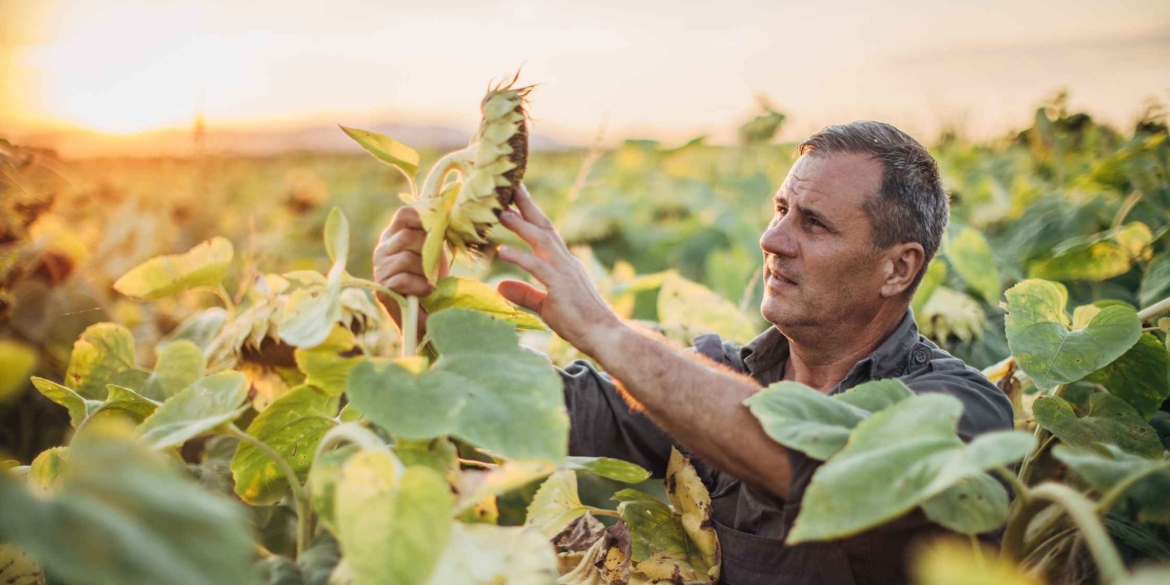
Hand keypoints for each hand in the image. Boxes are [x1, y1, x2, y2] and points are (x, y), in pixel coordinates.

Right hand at [372, 206, 448, 330]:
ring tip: (431, 282)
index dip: (423, 217)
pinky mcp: (382, 288)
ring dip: (425, 272)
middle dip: (427, 251)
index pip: (405, 215)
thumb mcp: (435, 254)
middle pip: (407, 236)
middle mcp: (383, 249)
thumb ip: (434, 236)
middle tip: (435, 267)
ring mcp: (380, 269)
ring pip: (406, 258)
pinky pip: (403, 279)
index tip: (439, 228)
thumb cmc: (432, 280)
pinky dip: (420, 286)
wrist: (428, 314)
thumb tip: (443, 214)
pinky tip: (426, 291)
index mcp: (395, 236)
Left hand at [496, 184, 622, 356]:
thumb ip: (525, 293)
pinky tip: (502, 250)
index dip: (530, 214)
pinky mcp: (561, 287)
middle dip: (526, 206)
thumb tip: (501, 285)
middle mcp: (565, 262)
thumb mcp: (546, 306)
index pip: (545, 233)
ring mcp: (565, 272)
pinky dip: (519, 257)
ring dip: (520, 225)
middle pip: (544, 226)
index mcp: (564, 264)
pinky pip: (537, 267)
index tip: (515, 197)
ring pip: (540, 240)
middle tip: (508, 186)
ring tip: (499, 212)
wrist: (605, 336)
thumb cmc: (579, 323)